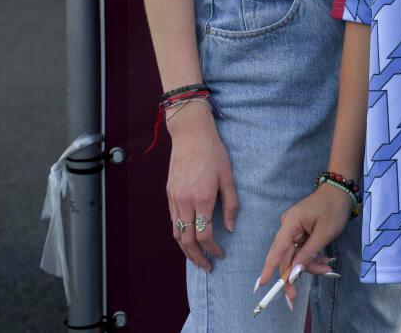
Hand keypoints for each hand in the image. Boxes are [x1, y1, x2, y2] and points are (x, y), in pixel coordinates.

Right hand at [166, 102, 238, 271]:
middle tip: (207, 267)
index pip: (205, 235)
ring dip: (185, 250)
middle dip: (197, 257)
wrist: (190, 134)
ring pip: (176, 233)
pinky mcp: (169, 194)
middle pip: (187, 240)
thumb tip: (231, 228)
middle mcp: (185, 202)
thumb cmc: (213, 152)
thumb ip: (231, 204)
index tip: (220, 254)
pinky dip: (179, 235)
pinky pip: (172, 221)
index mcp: (202, 199)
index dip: (213, 249)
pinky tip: (186, 239)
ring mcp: (174, 198)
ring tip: (196, 259)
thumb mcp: (228, 177)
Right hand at [258, 184, 351, 307]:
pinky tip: (323, 262)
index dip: (269, 268)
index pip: (277, 250)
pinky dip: (311, 257)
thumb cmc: (333, 208)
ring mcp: (294, 229)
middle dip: (298, 272)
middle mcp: (288, 227)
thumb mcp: (324, 233)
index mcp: (290, 224)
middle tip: (300, 292)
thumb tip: (294, 271)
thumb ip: (308, 253)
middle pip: (287, 256)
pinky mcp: (300, 232)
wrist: (340, 190)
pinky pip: (302, 249)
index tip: (262, 284)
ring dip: (310, 265)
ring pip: (296, 255)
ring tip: (327, 269)